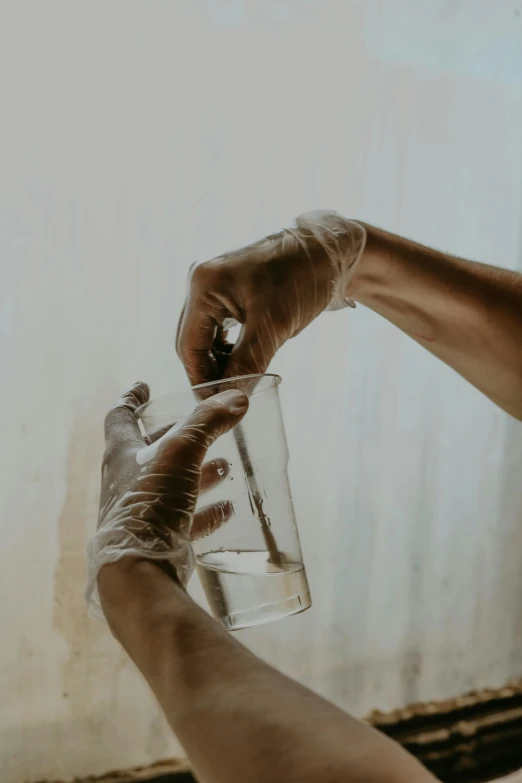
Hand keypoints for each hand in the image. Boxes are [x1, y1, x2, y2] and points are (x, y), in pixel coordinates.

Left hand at [86, 381, 248, 619]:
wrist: (140, 570)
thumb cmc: (150, 503)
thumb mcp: (181, 451)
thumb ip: (208, 422)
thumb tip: (237, 398)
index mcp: (122, 454)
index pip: (121, 416)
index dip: (132, 398)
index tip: (145, 386)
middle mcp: (126, 481)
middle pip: (151, 451)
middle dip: (180, 438)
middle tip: (205, 429)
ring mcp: (140, 512)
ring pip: (171, 485)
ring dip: (198, 474)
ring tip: (225, 468)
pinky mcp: (158, 539)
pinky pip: (185, 520)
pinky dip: (206, 511)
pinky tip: (227, 509)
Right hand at [176, 210, 365, 384]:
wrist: (329, 250)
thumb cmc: (304, 278)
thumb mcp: (274, 326)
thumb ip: (247, 364)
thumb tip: (231, 398)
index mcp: (204, 284)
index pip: (189, 345)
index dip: (201, 379)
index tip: (216, 405)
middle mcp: (200, 280)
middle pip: (191, 341)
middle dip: (208, 372)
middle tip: (227, 399)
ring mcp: (212, 283)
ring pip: (203, 335)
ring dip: (217, 361)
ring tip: (236, 383)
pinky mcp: (226, 288)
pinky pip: (216, 326)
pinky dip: (225, 347)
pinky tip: (239, 361)